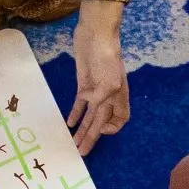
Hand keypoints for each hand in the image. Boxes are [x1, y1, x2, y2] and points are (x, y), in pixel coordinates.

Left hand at [66, 10, 129, 154]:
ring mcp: (95, 90)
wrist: (95, 34)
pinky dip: (75, 113)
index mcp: (119, 96)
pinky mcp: (83, 83)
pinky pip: (80, 103)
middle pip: (100, 122)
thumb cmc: (107, 56)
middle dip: (91, 138)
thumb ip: (102, 100)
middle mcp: (108, 96)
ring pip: (89, 115)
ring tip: (74, 143)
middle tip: (81, 153)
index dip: (111, 128)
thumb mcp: (109, 80)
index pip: (119, 119)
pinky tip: (69, 123)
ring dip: (82, 129)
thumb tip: (95, 113)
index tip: (100, 130)